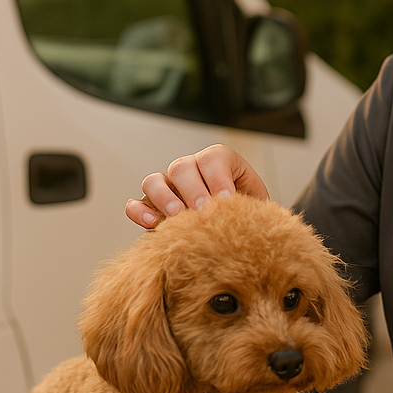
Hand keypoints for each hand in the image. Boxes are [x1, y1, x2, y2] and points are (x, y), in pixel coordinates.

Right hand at [125, 145, 269, 229]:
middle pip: (182, 167)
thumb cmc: (246, 217)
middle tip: (203, 211)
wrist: (235, 234)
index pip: (213, 158)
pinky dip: (139, 211)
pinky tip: (151, 224)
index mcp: (218, 163)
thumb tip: (248, 214)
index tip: (227, 200)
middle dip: (193, 190)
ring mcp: (168, 187)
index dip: (218, 178)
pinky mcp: (152, 208)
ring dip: (164, 198)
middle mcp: (190, 170)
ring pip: (154, 180)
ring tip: (177, 216)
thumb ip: (251, 206)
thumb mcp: (256, 207)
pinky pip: (137, 204)